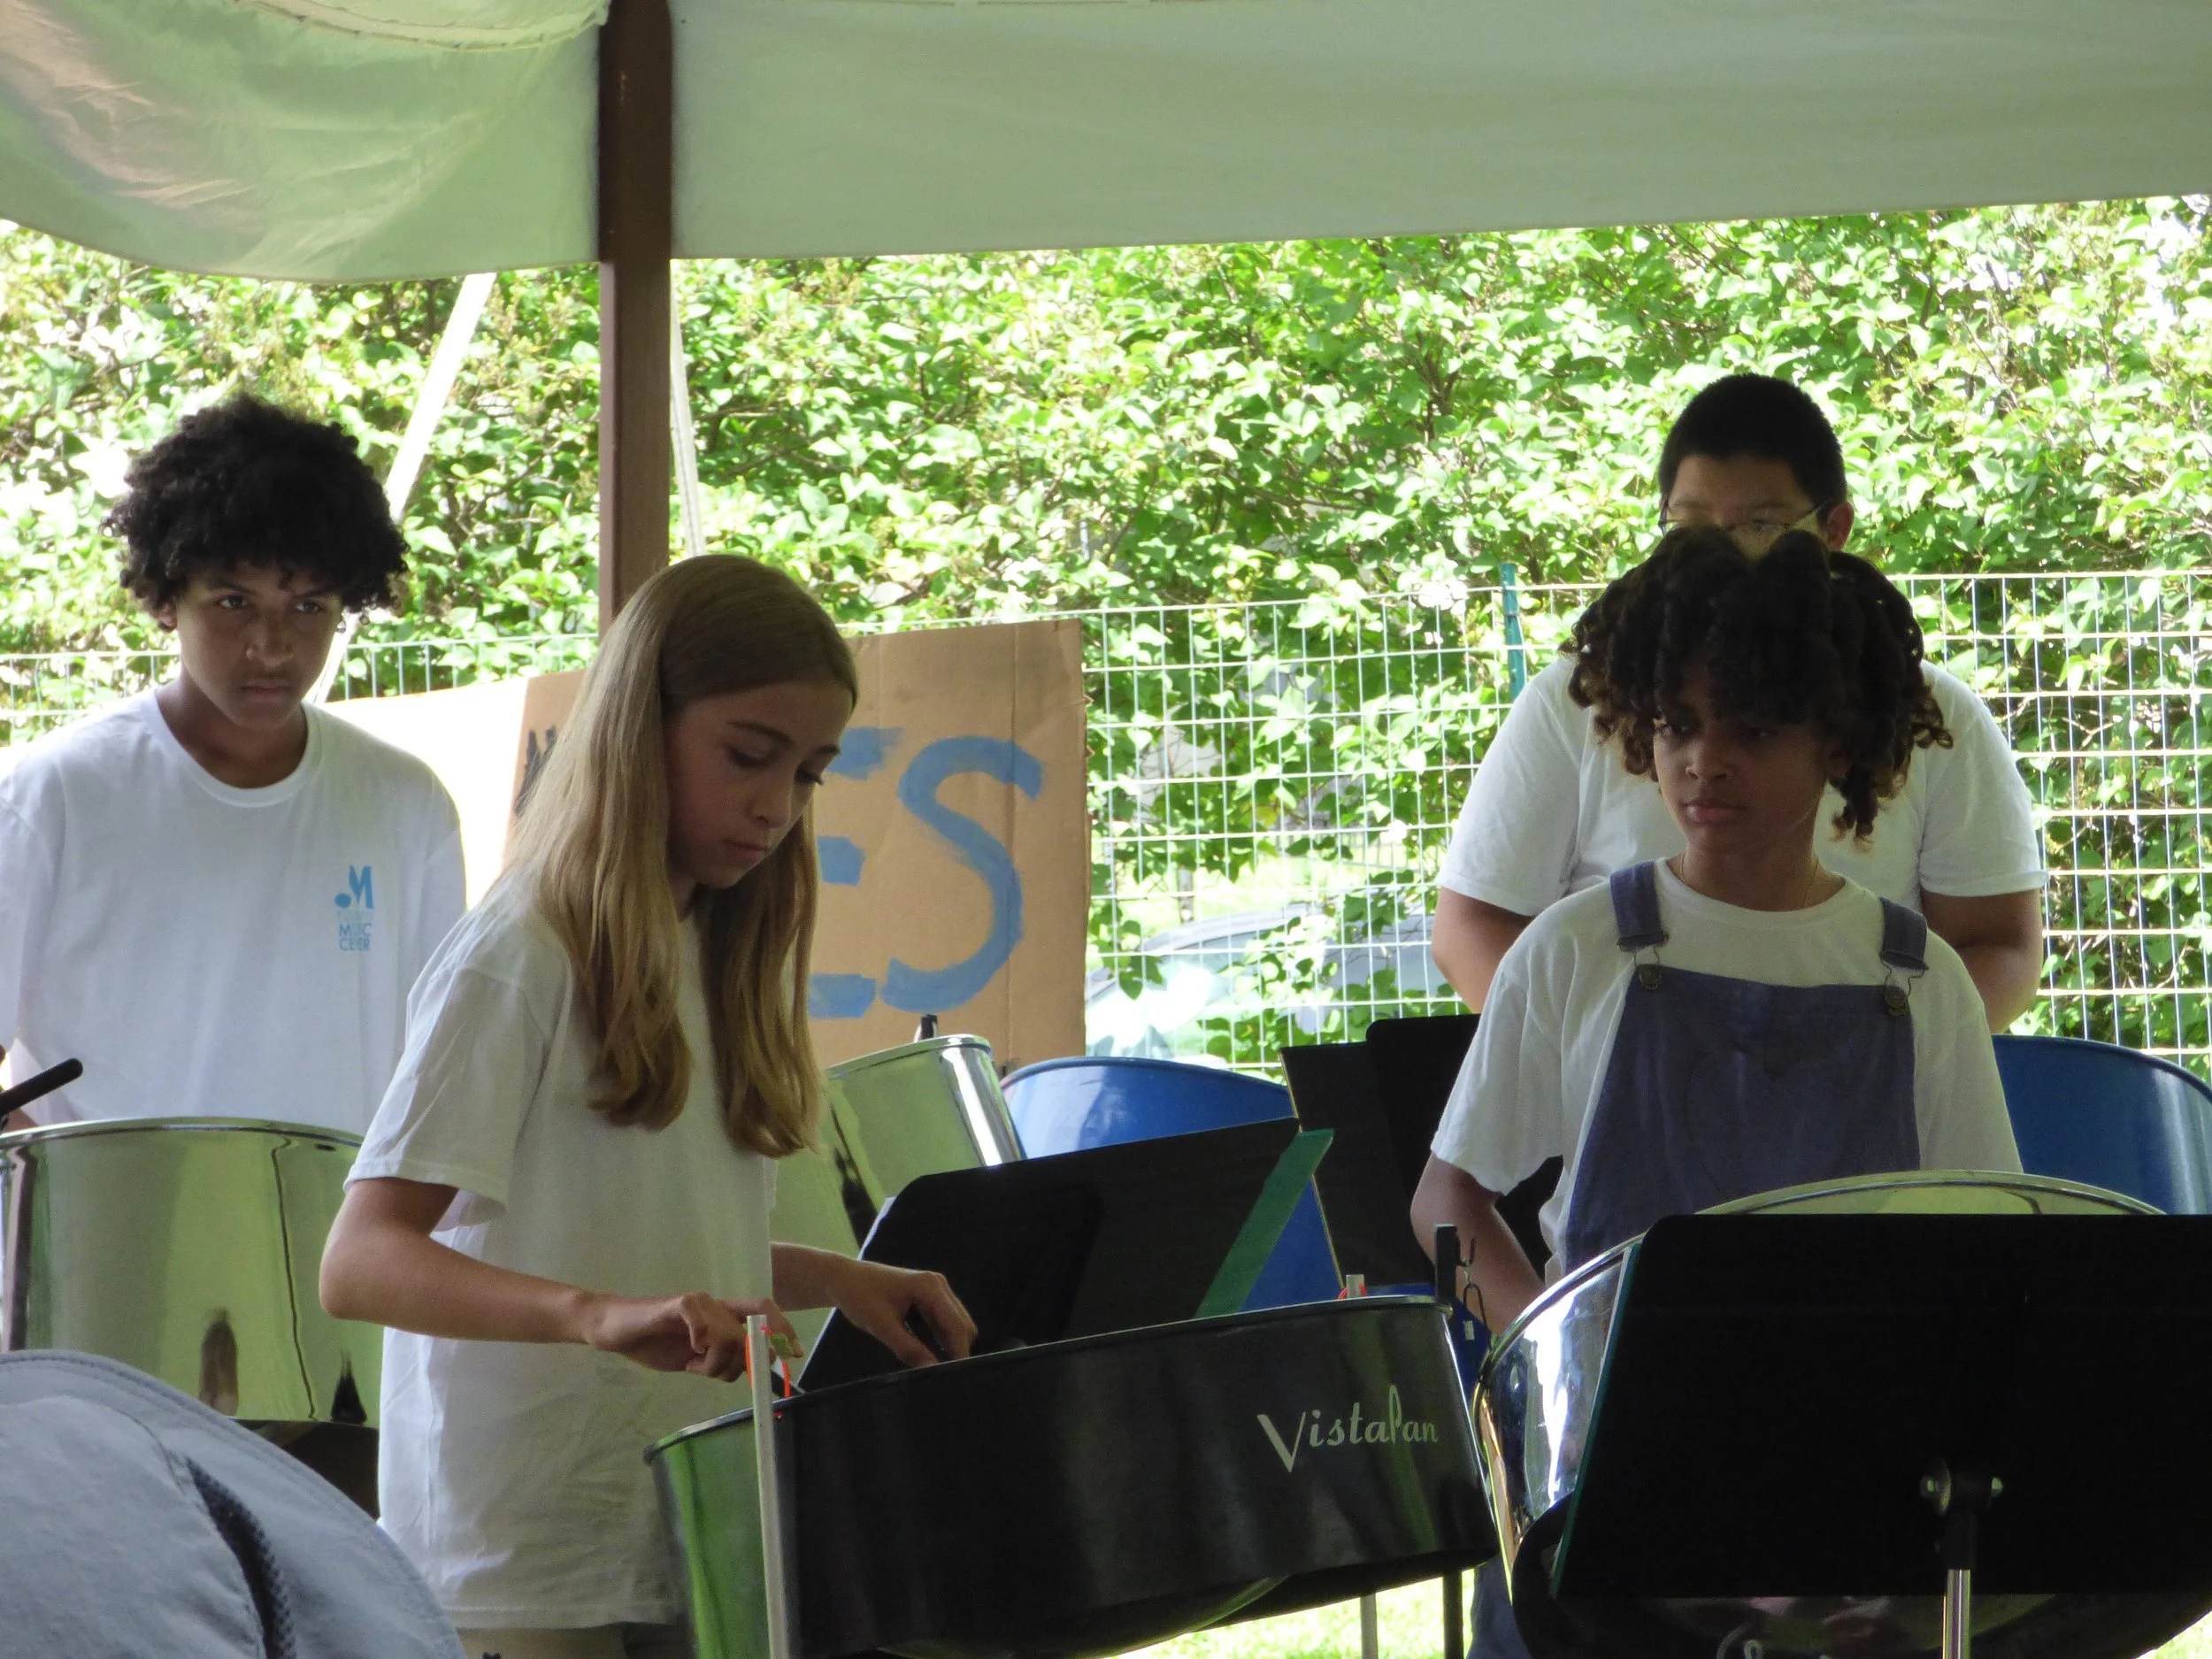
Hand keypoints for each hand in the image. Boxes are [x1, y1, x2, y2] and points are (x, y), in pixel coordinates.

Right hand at [579, 1291, 799, 1380]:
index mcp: (720, 1315)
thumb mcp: (692, 1359)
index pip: (763, 1312)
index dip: (783, 1330)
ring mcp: (698, 1303)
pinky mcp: (677, 1305)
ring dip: (714, 1363)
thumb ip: (718, 1361)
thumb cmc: (652, 1342)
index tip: (794, 1354)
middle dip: (738, 1364)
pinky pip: (703, 1325)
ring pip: (730, 1338)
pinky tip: (687, 1351)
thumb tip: (747, 1371)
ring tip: (691, 1362)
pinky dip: (700, 1343)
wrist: (612, 1329)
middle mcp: (715, 1304)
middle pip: (750, 1335)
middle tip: (710, 1371)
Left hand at [829, 1260, 976, 1367]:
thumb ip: (908, 1348)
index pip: (956, 1325)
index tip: (955, 1377)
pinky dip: (936, 1339)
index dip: (959, 1351)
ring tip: (932, 1368)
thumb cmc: (859, 1297)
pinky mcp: (928, 1298)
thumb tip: (931, 1370)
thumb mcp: (881, 1325)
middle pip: (961, 1325)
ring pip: (953, 1325)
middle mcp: (938, 1286)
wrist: (843, 1279)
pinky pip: (941, 1323)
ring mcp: (935, 1291)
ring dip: (945, 1345)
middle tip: (941, 1376)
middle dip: (955, 1349)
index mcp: (930, 1287)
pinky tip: (923, 1354)